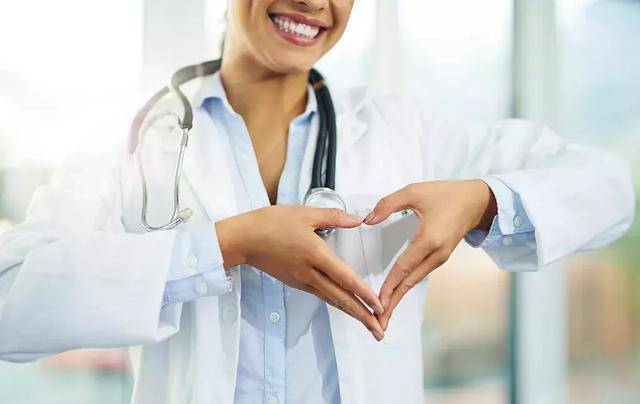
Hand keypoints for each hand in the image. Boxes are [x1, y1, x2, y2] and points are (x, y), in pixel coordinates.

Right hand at [216, 206, 384, 340]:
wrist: (243, 239)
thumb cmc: (271, 223)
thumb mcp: (305, 213)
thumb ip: (334, 217)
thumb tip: (358, 219)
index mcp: (315, 254)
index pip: (345, 278)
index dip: (364, 293)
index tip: (380, 306)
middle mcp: (310, 273)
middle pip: (341, 298)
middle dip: (362, 315)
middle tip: (380, 330)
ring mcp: (301, 280)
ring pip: (331, 299)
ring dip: (351, 312)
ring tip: (367, 324)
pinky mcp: (295, 282)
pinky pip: (321, 295)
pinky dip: (336, 302)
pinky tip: (344, 305)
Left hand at [364, 180, 496, 330]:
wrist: (478, 201)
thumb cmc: (447, 194)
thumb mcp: (414, 191)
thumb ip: (388, 204)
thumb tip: (367, 220)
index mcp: (429, 240)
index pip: (403, 268)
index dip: (389, 286)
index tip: (377, 303)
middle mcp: (436, 254)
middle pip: (409, 283)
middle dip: (393, 303)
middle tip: (377, 323)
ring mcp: (439, 258)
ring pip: (414, 281)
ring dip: (398, 298)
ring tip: (383, 315)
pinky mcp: (439, 258)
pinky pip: (419, 275)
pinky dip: (405, 287)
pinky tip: (395, 294)